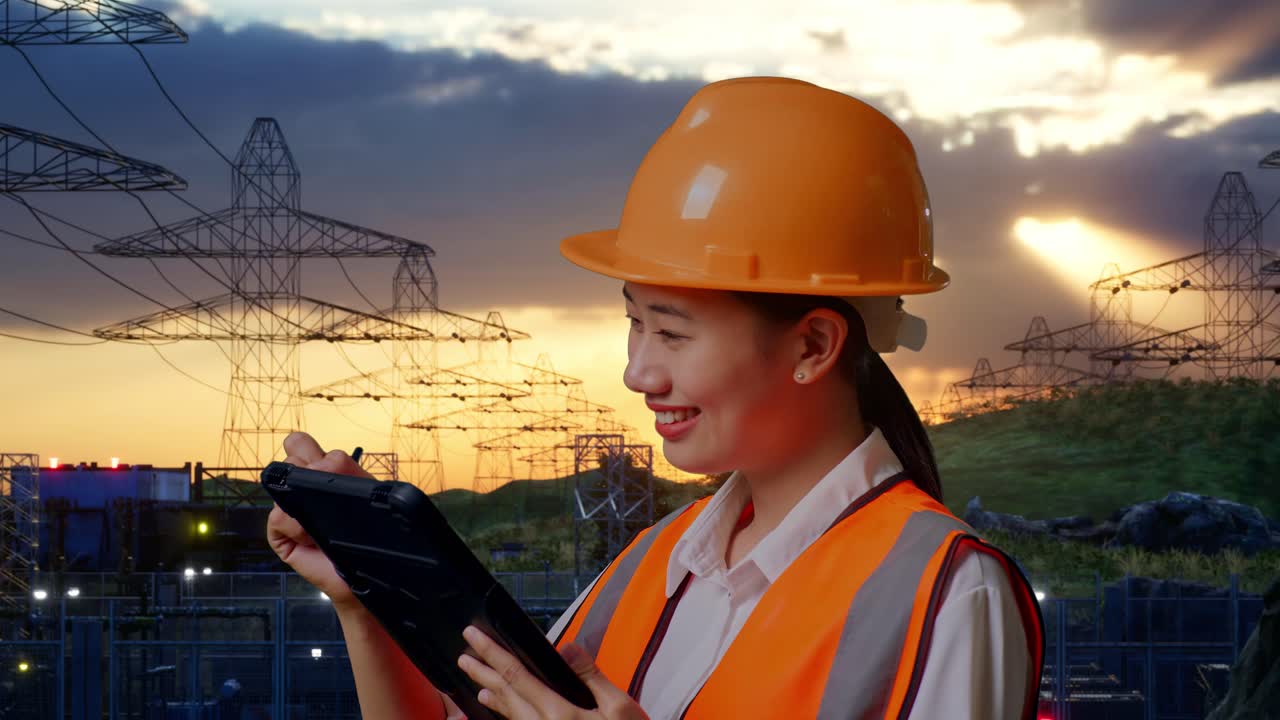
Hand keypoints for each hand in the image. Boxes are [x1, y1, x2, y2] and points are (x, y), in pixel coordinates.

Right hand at [266, 431, 374, 609]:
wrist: (364, 578)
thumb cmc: (367, 539)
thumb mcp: (363, 498)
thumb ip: (345, 474)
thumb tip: (324, 461)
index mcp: (324, 475)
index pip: (302, 445)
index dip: (307, 448)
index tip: (327, 463)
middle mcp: (302, 488)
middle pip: (290, 454)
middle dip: (307, 463)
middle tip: (323, 486)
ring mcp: (288, 509)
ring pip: (284, 483)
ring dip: (308, 500)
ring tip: (325, 522)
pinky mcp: (279, 533)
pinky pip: (279, 517)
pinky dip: (298, 527)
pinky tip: (312, 539)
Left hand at [456, 625, 648, 719]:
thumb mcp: (619, 709)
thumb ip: (591, 677)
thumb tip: (566, 647)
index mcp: (558, 713)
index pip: (516, 676)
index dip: (492, 653)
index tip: (475, 635)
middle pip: (505, 695)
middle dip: (483, 673)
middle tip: (464, 657)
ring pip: (509, 716)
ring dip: (492, 696)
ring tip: (477, 685)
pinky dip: (506, 717)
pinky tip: (502, 712)